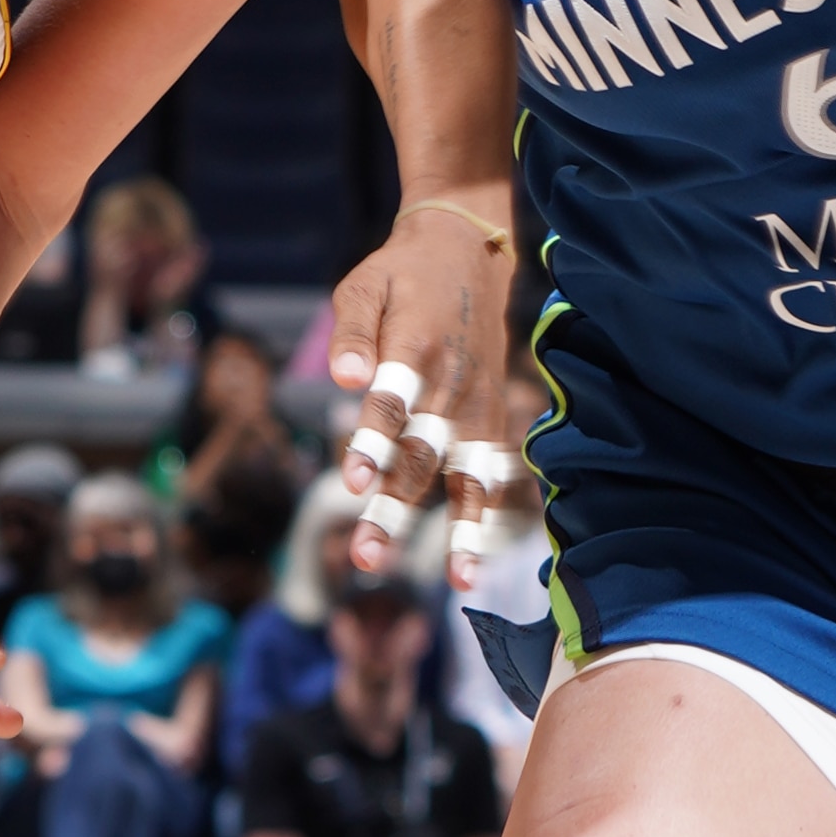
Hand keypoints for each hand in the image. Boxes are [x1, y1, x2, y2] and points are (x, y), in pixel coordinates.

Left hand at [327, 191, 519, 572]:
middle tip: (367, 555)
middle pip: (423, 453)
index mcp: (417, 344)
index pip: (394, 401)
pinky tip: (464, 571)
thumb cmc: (401, 275)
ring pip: (463, 474)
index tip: (355, 481)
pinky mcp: (492, 418)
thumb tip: (344, 378)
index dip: (374, 441)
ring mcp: (478, 404)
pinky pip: (487, 476)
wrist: (469, 255)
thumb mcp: (362, 285)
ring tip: (444, 581)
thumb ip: (352, 333)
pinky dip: (478, 521)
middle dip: (396, 506)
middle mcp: (454, 382)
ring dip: (450, 529)